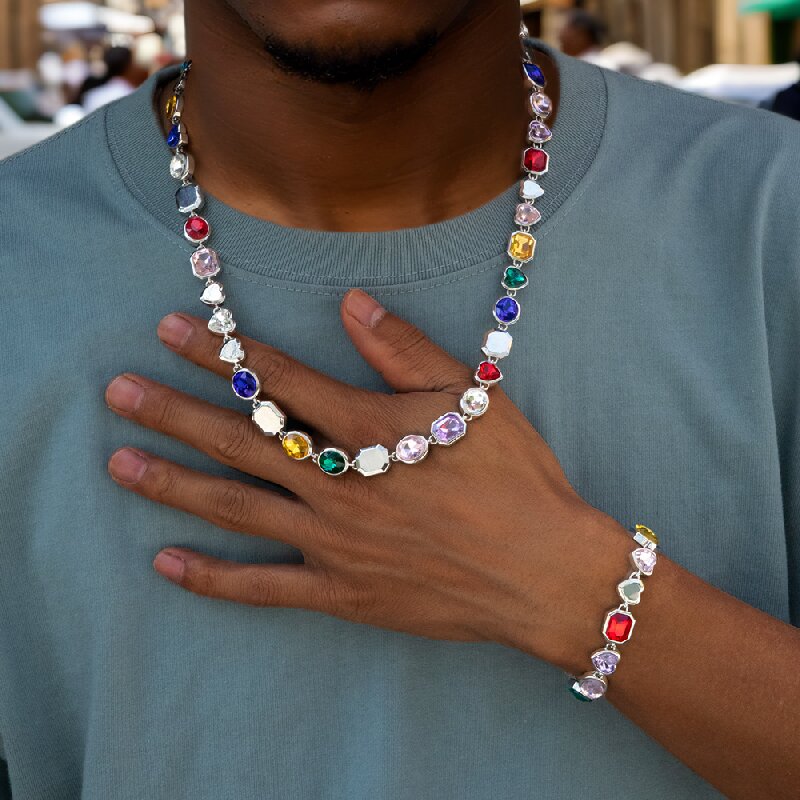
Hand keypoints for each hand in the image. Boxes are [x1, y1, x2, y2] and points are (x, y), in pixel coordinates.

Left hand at [106, 289, 628, 669]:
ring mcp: (335, 542)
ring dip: (175, 483)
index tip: (170, 330)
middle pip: (241, 440)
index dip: (221, 351)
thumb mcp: (472, 397)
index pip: (278, 380)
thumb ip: (404, 350)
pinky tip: (167, 564)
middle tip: (118, 393)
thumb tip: (350, 303)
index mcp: (369, 429)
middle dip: (174, 411)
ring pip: (238, 507)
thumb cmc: (515, 478)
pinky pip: (265, 586)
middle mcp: (339, 483)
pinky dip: (214, 578)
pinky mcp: (342, 592)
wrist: (543, 570)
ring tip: (120, 463)